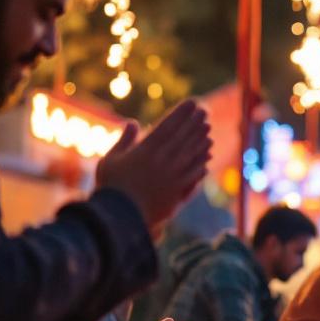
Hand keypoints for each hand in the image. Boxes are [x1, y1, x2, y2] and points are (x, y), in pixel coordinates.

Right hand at [95, 101, 211, 229]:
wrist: (120, 217)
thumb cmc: (111, 186)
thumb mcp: (111, 159)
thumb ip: (124, 140)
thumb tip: (131, 122)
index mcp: (146, 150)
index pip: (169, 125)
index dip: (182, 113)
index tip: (192, 103)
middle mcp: (163, 160)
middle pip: (184, 137)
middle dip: (195, 123)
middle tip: (205, 112)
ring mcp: (172, 176)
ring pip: (192, 154)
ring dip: (201, 140)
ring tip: (208, 131)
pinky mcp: (177, 192)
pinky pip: (194, 174)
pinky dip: (201, 163)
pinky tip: (207, 157)